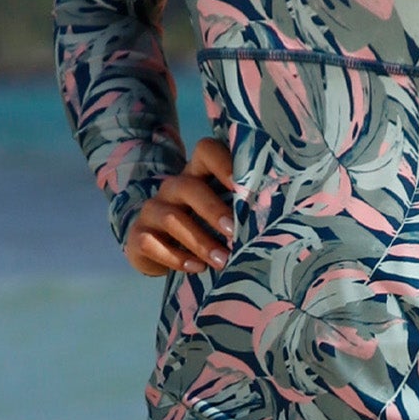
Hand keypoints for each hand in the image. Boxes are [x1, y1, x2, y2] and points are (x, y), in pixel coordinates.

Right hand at [124, 137, 234, 276]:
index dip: (224, 164)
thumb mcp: (220, 215)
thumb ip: (240, 210)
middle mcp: (172, 187)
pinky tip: (197, 268)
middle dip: (214, 210)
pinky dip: (176, 258)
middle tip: (235, 232)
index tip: (245, 188)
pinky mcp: (138, 236)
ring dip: (200, 241)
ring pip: (172, 219)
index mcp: (196, 174)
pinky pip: (152, 243)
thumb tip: (280, 218)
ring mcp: (152, 210)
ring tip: (223, 260)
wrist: (159, 252)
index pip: (206, 151)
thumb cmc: (203, 229)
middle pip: (189, 187)